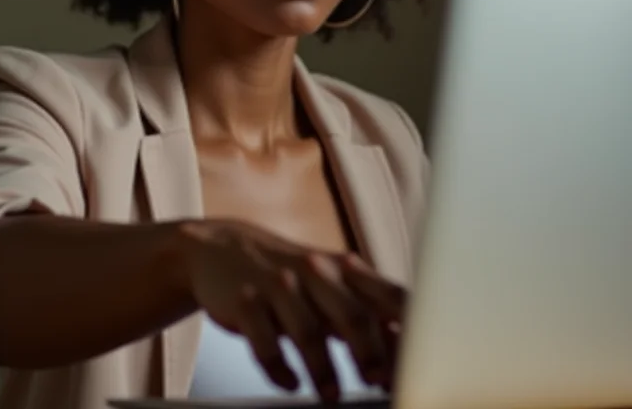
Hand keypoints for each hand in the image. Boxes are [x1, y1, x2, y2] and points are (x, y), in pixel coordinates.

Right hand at [179, 219, 404, 401]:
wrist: (220, 248)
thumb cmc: (287, 272)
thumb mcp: (326, 282)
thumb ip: (364, 306)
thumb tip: (406, 340)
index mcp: (341, 269)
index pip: (386, 294)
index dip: (407, 327)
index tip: (422, 358)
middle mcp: (313, 272)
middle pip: (350, 311)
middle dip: (369, 349)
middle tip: (380, 382)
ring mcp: (277, 285)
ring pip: (306, 330)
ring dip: (323, 368)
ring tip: (332, 397)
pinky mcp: (244, 302)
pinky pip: (263, 340)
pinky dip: (278, 367)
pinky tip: (290, 382)